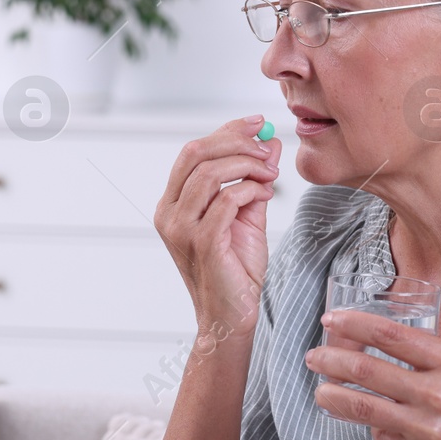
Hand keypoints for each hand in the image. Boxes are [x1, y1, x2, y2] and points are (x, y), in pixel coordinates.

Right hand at [154, 116, 282, 339]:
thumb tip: (270, 144)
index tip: (256, 124)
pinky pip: (227, 201)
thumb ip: (254, 180)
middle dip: (236, 142)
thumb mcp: (246, 216)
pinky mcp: (204, 244)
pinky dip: (251, 190)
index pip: (192, 152)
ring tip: (270, 176)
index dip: (225, 131)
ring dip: (248, 166)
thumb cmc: (236, 271)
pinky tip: (266, 195)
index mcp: (172, 204)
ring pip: (211, 174)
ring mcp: (182, 230)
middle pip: (196, 154)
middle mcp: (169, 214)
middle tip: (266, 148)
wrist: (233, 315)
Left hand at [303, 309, 440, 439]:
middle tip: (314, 357)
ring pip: (360, 405)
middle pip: (365, 368)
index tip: (332, 319)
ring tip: (320, 390)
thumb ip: (422, 360)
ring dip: (331, 394)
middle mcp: (435, 392)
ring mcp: (422, 426)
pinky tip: (374, 423)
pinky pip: (379, 434)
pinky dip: (371, 426)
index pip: (389, 334)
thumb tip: (370, 344)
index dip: (354, 324)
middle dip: (330, 360)